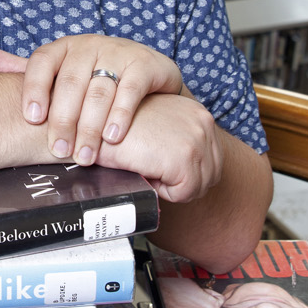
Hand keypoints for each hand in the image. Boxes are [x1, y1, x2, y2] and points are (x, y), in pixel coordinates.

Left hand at [0, 34, 184, 163]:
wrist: (149, 77)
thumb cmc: (96, 79)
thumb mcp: (63, 74)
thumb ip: (28, 72)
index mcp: (64, 47)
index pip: (42, 62)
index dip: (34, 88)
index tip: (31, 119)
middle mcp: (90, 45)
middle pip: (71, 82)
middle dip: (64, 120)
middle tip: (58, 151)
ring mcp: (119, 52)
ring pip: (99, 90)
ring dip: (90, 127)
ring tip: (84, 156)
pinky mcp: (145, 65)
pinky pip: (130, 90)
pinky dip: (120, 115)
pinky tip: (112, 138)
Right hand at [97, 91, 222, 203]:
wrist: (96, 123)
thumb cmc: (118, 127)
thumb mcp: (158, 126)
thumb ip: (176, 140)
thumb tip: (184, 173)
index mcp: (198, 113)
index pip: (212, 160)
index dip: (185, 172)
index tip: (160, 164)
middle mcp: (204, 122)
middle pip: (210, 174)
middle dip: (183, 182)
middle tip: (154, 171)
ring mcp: (196, 140)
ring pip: (198, 186)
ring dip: (172, 186)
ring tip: (148, 169)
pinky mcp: (183, 159)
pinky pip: (183, 194)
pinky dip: (163, 192)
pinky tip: (145, 172)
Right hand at [156, 274, 223, 307]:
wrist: (158, 284)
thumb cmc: (175, 280)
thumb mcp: (197, 280)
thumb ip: (208, 290)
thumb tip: (213, 294)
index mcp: (209, 305)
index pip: (220, 302)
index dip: (213, 294)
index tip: (207, 291)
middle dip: (204, 301)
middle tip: (194, 292)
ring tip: (185, 297)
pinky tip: (180, 304)